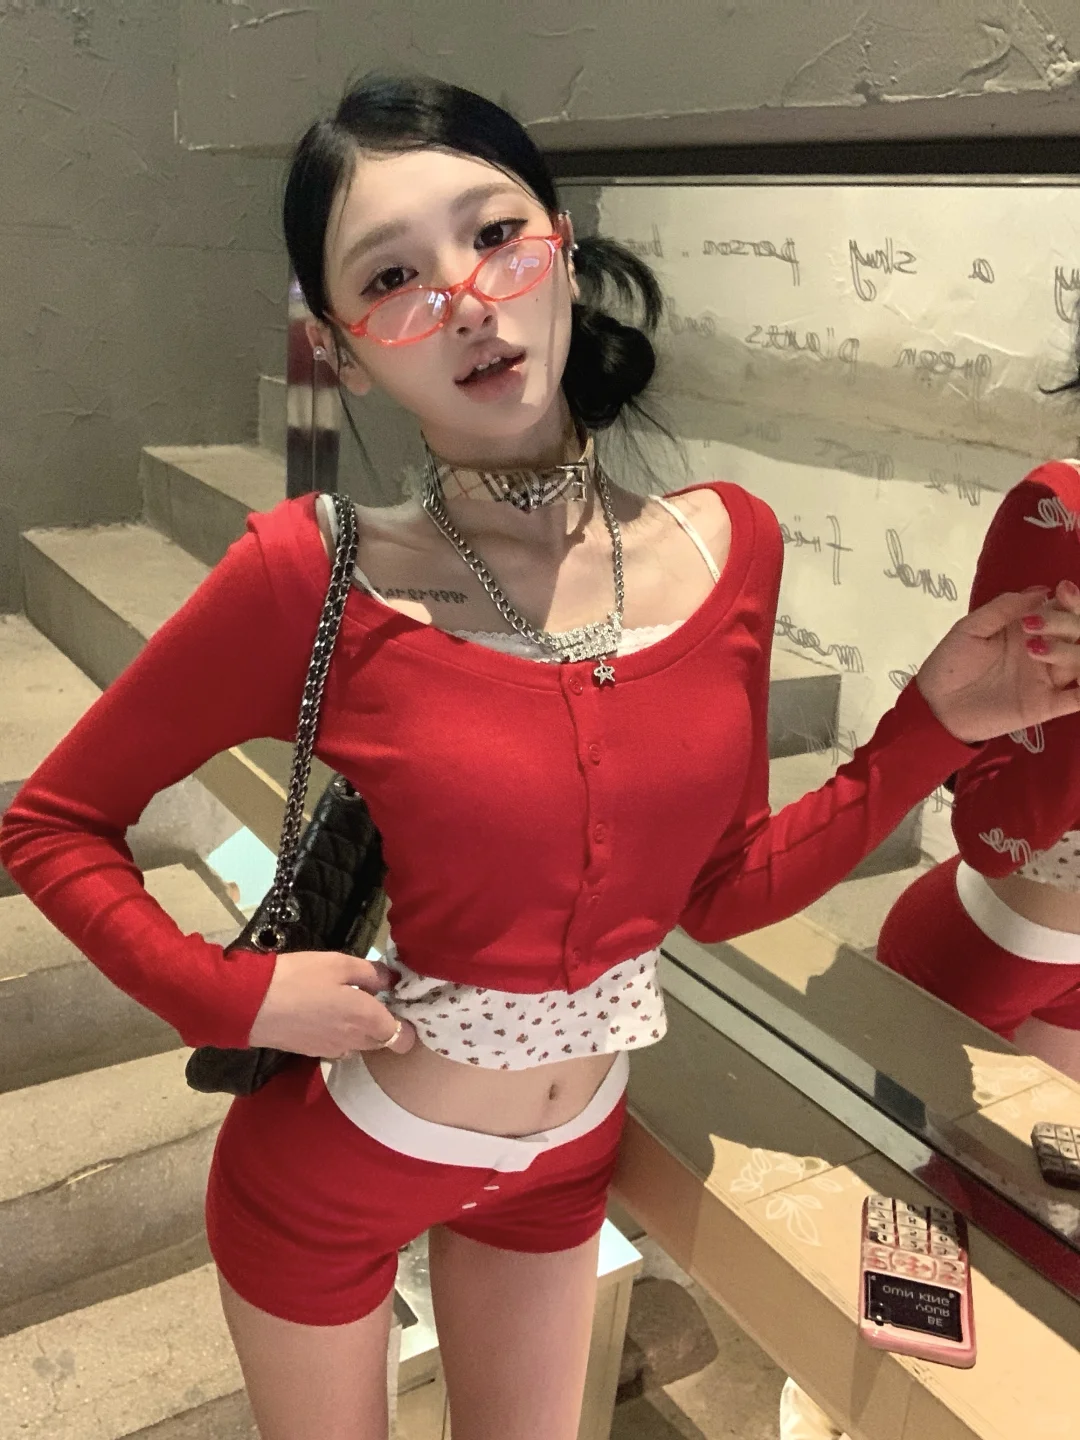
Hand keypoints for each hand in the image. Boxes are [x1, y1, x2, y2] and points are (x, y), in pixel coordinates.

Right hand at [247, 951, 416, 1058]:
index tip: (400, 1007)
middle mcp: (354, 1041)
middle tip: (375, 999)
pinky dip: (340, 1035)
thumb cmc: (299, 977)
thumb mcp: (339, 963)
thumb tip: (392, 981)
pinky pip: (338, 1047)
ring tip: (348, 1005)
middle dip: (384, 1026)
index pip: (402, 1038)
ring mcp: (332, 1050)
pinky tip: (326, 1015)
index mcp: (366, 1019)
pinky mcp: (312, 1053)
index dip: (407, 1027)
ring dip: (361, 1031)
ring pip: (359, 1046)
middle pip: (382, 1042)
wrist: (251, 1005)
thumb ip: (371, 973)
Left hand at [916, 584, 1079, 742]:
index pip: (1064, 609)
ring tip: (1035, 649)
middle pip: (1079, 631)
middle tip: (1035, 624)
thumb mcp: (970, 628)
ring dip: (1071, 651)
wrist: (936, 706)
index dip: (1071, 599)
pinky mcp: (1047, 705)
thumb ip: (1003, 608)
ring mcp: (1047, 678)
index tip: (1062, 590)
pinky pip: (1079, 697)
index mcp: (1029, 629)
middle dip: (1068, 621)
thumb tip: (1041, 591)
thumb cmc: (950, 664)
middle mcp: (1046, 650)